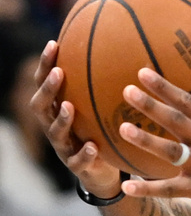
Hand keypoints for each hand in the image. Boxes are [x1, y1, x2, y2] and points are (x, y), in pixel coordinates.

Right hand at [29, 41, 122, 197]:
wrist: (103, 171)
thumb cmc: (100, 131)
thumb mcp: (100, 108)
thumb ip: (104, 85)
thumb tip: (125, 48)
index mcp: (58, 110)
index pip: (45, 84)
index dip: (45, 65)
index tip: (53, 44)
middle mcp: (55, 126)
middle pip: (40, 106)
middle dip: (47, 89)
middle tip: (58, 73)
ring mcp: (64, 147)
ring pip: (55, 133)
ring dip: (62, 119)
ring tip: (70, 107)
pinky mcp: (78, 167)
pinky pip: (77, 161)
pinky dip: (84, 153)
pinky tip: (93, 146)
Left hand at [117, 68, 190, 215]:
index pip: (188, 101)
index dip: (164, 87)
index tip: (143, 72)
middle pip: (175, 120)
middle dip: (149, 105)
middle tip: (127, 91)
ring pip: (170, 151)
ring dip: (145, 140)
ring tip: (123, 129)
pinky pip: (171, 190)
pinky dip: (148, 189)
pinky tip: (127, 187)